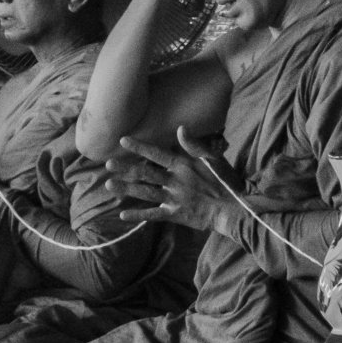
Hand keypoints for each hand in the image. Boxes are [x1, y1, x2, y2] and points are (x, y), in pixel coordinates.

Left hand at [106, 127, 242, 231]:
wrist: (234, 209)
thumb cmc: (225, 181)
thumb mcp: (213, 158)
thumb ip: (194, 144)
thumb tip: (180, 127)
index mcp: (182, 166)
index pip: (156, 154)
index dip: (139, 147)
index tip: (122, 140)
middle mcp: (174, 181)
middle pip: (146, 173)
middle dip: (126, 168)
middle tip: (107, 164)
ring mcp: (173, 198)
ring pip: (145, 193)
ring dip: (127, 189)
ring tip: (109, 185)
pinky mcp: (175, 214)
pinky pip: (154, 215)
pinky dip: (139, 215)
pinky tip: (123, 215)